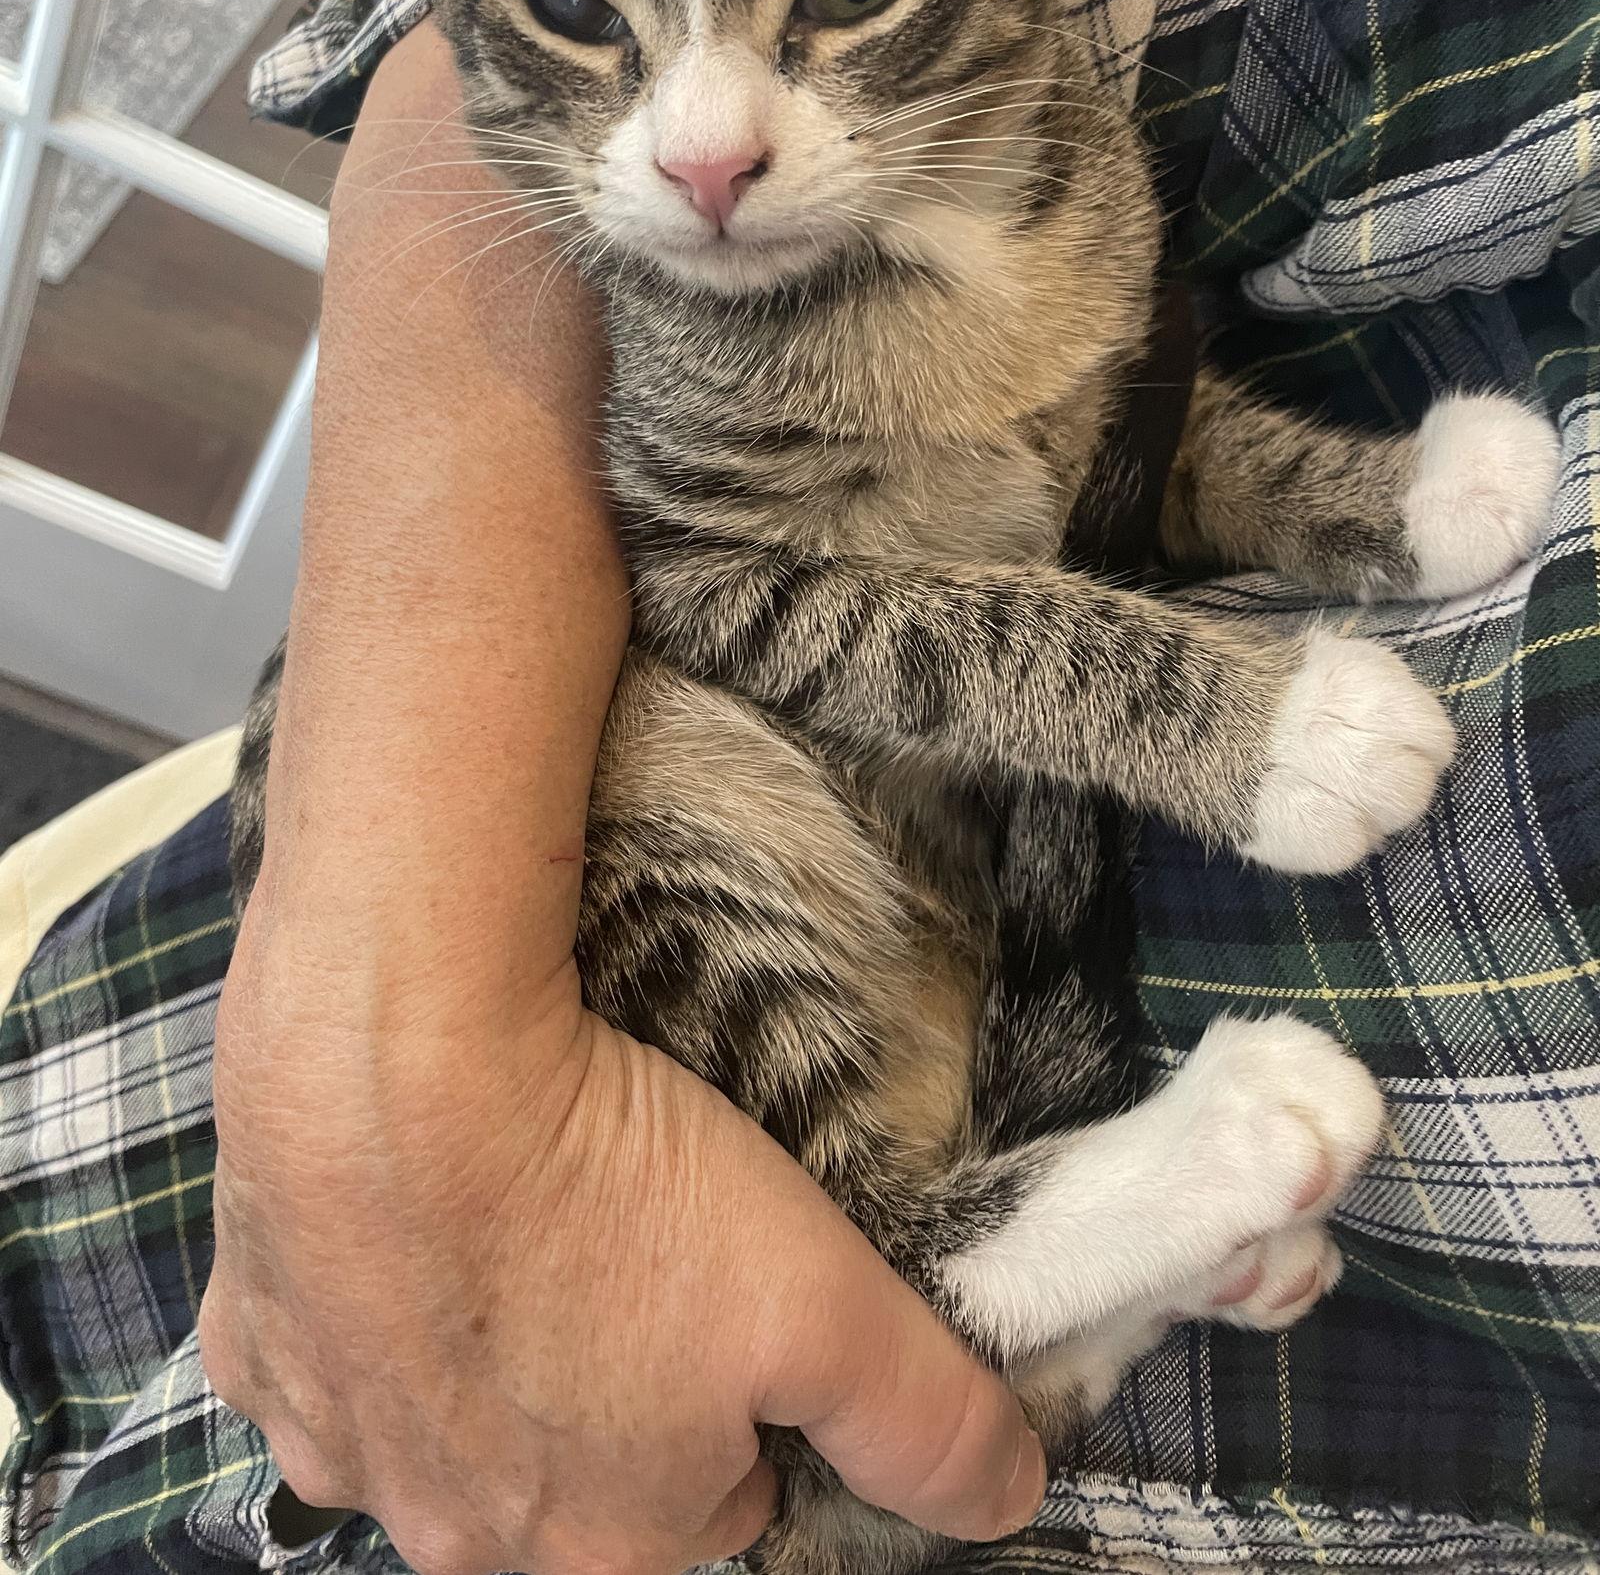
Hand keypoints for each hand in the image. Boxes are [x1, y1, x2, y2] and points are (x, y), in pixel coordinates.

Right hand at [203, 956, 1046, 1574]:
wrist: (396, 1072)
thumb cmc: (615, 1190)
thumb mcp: (825, 1302)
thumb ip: (926, 1421)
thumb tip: (1010, 1497)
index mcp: (600, 1547)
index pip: (712, 1491)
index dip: (740, 1385)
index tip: (732, 1277)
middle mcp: (455, 1536)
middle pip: (572, 1465)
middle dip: (610, 1376)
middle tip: (624, 1230)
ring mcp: (337, 1444)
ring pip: (444, 1410)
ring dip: (485, 1342)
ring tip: (519, 1207)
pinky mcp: (253, 1344)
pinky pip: (327, 1342)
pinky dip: (370, 1290)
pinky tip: (407, 1210)